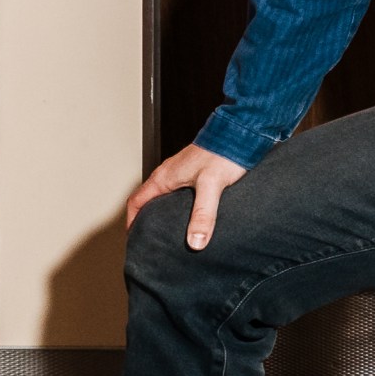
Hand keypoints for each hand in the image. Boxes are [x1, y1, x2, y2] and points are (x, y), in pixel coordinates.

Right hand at [124, 142, 245, 249]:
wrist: (242, 132)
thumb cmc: (223, 151)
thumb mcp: (211, 186)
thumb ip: (203, 214)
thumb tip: (195, 242)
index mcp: (164, 176)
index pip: (136, 201)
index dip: (132, 221)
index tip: (133, 238)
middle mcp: (171, 173)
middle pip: (149, 199)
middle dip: (146, 219)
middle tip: (150, 238)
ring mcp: (184, 172)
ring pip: (166, 195)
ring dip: (164, 212)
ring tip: (170, 231)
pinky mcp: (199, 172)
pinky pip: (182, 192)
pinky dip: (181, 206)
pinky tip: (194, 215)